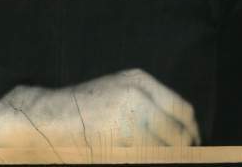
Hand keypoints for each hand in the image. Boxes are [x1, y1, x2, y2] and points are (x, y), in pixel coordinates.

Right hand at [0, 68, 199, 147]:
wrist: (45, 117)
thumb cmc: (85, 103)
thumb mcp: (122, 87)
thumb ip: (151, 99)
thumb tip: (183, 125)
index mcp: (140, 82)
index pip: (182, 110)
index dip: (192, 129)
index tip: (196, 141)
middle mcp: (136, 100)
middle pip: (176, 133)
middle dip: (184, 149)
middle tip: (186, 156)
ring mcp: (123, 124)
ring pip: (161, 151)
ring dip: (167, 157)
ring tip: (169, 158)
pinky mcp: (113, 146)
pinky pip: (141, 158)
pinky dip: (148, 160)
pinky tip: (148, 159)